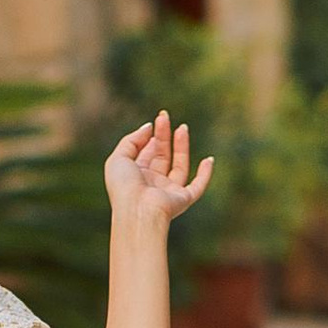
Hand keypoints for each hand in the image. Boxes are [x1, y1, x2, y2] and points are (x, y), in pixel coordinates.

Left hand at [105, 110, 212, 225]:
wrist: (137, 210)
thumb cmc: (124, 186)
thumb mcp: (119, 157)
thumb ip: (132, 140)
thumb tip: (149, 127)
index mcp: (135, 176)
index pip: (146, 153)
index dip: (150, 137)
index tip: (155, 121)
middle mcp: (152, 183)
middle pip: (162, 156)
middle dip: (164, 136)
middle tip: (165, 117)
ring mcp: (168, 191)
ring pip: (179, 166)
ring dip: (181, 147)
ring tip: (182, 128)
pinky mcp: (182, 199)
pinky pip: (197, 186)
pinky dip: (205, 174)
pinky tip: (209, 159)